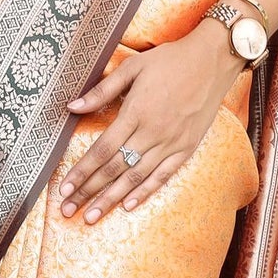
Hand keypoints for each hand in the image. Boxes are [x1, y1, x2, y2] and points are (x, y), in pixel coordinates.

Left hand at [60, 23, 240, 223]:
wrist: (213, 60)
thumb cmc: (170, 60)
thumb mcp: (132, 67)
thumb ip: (102, 90)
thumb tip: (72, 106)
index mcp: (135, 112)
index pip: (102, 149)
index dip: (81, 172)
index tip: (64, 189)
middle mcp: (152, 132)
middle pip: (114, 168)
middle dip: (89, 191)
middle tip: (68, 210)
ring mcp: (171, 142)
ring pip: (136, 177)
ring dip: (111, 199)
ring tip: (91, 217)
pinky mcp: (187, 148)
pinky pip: (163, 175)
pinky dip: (145, 191)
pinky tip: (128, 205)